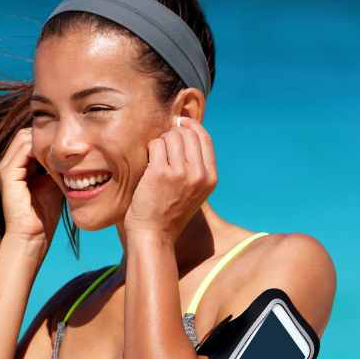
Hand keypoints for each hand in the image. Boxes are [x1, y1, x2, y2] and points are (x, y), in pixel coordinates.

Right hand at [0, 127, 64, 251]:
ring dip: (44, 141)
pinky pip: (23, 151)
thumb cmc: (44, 216)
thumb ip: (57, 168)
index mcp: (16, 168)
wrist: (32, 237)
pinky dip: (40, 149)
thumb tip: (72, 154)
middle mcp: (7, 166)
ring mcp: (5, 169)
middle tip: (66, 143)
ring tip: (62, 150)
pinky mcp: (7, 175)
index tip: (67, 144)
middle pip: (25, 135)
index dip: (48, 138)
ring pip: (24, 138)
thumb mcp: (53, 185)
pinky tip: (56, 157)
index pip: (29, 140)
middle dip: (45, 136)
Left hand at [124, 116, 217, 243]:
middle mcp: (199, 175)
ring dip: (161, 142)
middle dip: (173, 134)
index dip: (191, 125)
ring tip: (156, 160)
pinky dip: (150, 150)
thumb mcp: (194, 191)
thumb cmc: (170, 212)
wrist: (153, 235)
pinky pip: (156, 145)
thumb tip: (188, 129)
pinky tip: (149, 165)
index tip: (180, 123)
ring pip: (171, 136)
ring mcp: (180, 173)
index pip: (205, 138)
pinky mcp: (160, 173)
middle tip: (163, 149)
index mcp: (211, 178)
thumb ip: (197, 165)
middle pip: (188, 133)